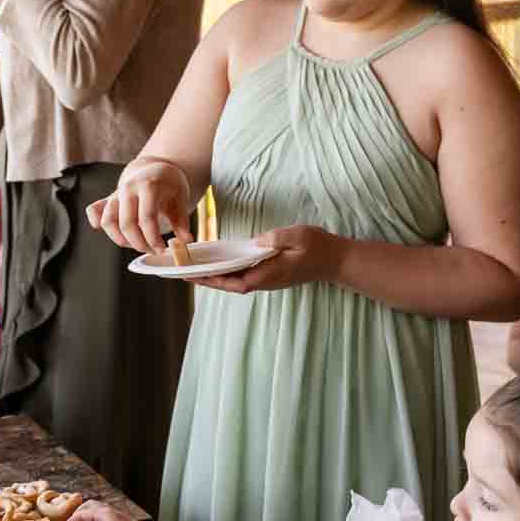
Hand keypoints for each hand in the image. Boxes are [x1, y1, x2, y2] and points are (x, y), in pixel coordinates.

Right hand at [86, 159, 191, 256]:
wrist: (154, 169)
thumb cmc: (169, 185)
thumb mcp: (180, 199)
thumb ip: (182, 222)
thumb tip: (186, 240)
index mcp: (148, 186)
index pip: (147, 218)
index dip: (154, 238)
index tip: (162, 249)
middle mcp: (128, 188)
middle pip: (127, 224)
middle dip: (139, 243)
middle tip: (152, 250)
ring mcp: (116, 193)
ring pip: (108, 221)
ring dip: (121, 240)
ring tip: (137, 244)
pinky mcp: (108, 199)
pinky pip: (94, 211)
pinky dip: (96, 222)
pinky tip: (105, 230)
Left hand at [194, 225, 342, 294]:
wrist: (336, 260)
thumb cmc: (318, 247)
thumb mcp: (299, 236)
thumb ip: (277, 238)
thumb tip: (257, 240)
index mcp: (268, 274)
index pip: (234, 281)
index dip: (212, 280)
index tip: (193, 276)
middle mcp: (265, 281)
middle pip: (229, 284)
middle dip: (206, 280)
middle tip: (183, 274)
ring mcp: (268, 280)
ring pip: (235, 282)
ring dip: (215, 278)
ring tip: (194, 270)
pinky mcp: (271, 275)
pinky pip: (244, 277)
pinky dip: (228, 273)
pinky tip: (219, 265)